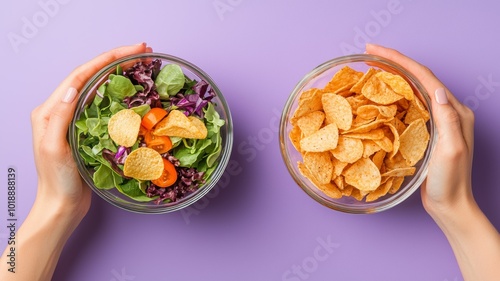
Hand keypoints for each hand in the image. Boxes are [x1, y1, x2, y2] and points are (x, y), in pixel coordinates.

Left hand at [30, 43, 151, 218]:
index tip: (133, 50)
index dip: (107, 59)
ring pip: (100, 87)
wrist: (63, 205)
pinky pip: (106, 105)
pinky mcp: (89, 129)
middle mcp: (62, 109)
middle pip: (92, 76)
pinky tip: (136, 91)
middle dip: (117, 60)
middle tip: (143, 51)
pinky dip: (122, 94)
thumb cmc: (58, 181)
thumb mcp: (55, 149)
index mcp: (50, 110)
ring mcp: (76, 119)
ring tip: (142, 64)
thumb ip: (61, 117)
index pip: (81, 75)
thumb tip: (75, 86)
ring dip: (121, 73)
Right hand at [366, 44, 499, 280]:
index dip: (399, 61)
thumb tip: (435, 90)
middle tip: (369, 54)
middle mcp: (446, 111)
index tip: (375, 50)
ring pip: (412, 90)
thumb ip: (447, 119)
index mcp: (454, 111)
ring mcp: (435, 121)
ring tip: (371, 69)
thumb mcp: (451, 150)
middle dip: (394, 62)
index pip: (425, 77)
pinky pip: (408, 105)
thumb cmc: (450, 181)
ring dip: (393, 76)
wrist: (449, 205)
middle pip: (418, 78)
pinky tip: (379, 95)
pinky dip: (393, 95)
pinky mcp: (425, 131)